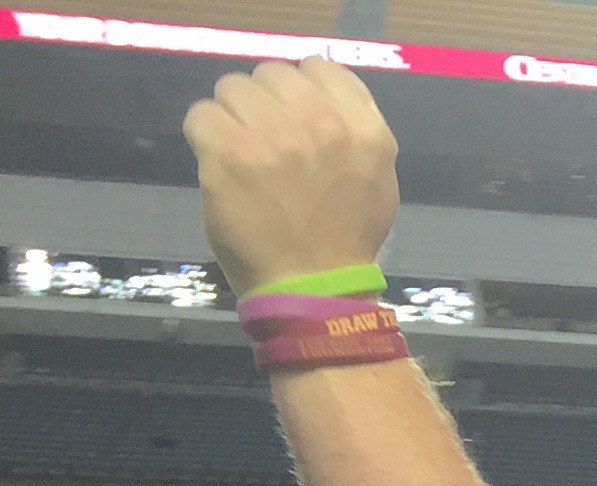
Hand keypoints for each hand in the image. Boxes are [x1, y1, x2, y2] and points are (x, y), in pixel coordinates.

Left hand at [182, 59, 398, 299]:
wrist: (314, 288)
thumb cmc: (345, 237)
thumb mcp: (377, 178)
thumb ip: (354, 129)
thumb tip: (318, 93)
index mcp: (364, 130)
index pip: (320, 67)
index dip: (302, 88)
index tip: (296, 115)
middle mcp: (321, 123)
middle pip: (271, 74)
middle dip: (265, 103)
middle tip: (267, 141)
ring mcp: (273, 136)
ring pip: (232, 88)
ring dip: (233, 117)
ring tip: (244, 154)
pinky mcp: (230, 152)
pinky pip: (201, 114)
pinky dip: (205, 136)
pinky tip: (221, 164)